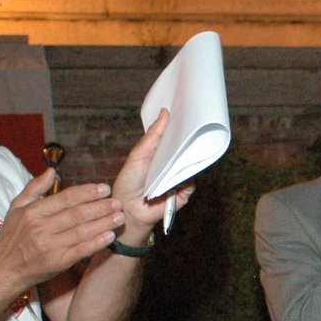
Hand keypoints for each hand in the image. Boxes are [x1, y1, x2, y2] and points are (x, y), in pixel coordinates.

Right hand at [0, 171, 124, 288]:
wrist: (3, 271)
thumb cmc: (11, 238)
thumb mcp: (16, 208)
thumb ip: (34, 188)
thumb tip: (51, 171)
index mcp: (32, 212)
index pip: (65, 198)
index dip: (87, 192)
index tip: (104, 188)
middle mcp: (41, 228)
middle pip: (77, 214)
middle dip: (100, 207)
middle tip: (117, 202)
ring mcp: (49, 246)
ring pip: (82, 231)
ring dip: (103, 223)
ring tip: (119, 217)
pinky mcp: (57, 263)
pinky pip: (81, 251)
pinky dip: (97, 243)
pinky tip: (110, 236)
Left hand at [112, 108, 195, 239]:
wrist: (128, 209)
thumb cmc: (128, 182)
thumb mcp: (138, 155)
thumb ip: (152, 136)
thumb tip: (165, 113)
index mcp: (162, 154)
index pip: (175, 138)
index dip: (180, 126)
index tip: (186, 111)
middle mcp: (172, 165)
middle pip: (186, 150)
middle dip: (189, 139)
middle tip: (192, 125)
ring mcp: (179, 179)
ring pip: (190, 166)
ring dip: (188, 158)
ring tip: (187, 147)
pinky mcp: (184, 194)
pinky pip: (190, 183)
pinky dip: (186, 178)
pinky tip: (178, 173)